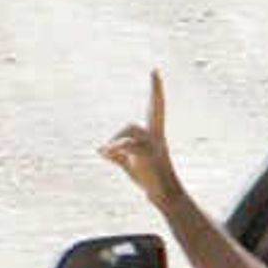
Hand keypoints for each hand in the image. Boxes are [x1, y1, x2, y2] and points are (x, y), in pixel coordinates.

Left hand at [100, 70, 180, 208]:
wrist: (167, 196)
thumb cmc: (149, 179)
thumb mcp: (130, 164)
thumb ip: (117, 154)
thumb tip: (100, 150)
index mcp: (154, 135)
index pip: (155, 108)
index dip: (156, 91)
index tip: (156, 71)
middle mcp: (157, 137)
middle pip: (139, 119)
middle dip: (142, 108)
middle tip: (144, 90)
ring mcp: (155, 146)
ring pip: (130, 132)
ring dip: (114, 143)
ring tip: (106, 154)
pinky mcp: (149, 156)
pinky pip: (127, 146)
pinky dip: (113, 148)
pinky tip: (103, 153)